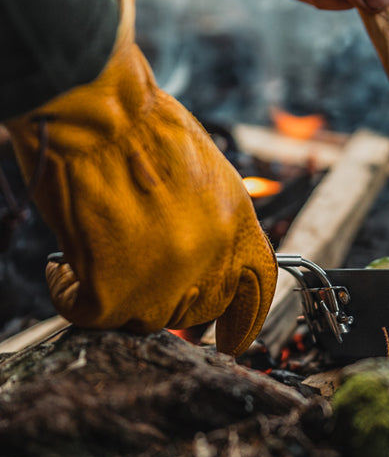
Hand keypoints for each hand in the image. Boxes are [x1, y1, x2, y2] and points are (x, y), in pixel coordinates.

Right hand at [6, 0, 276, 355]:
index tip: (231, 341)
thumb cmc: (144, 129)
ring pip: (145, 318)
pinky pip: (89, 314)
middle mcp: (209, 260)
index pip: (255, 290)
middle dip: (174, 304)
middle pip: (197, 309)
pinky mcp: (111, 293)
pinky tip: (65, 266)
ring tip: (98, 256)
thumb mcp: (208, 175)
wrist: (98, 114)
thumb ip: (215, 225)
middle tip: (143, 286)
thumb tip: (203, 263)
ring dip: (120, 296)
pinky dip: (70, 292)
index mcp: (238, 226)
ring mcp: (162, 282)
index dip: (245, 322)